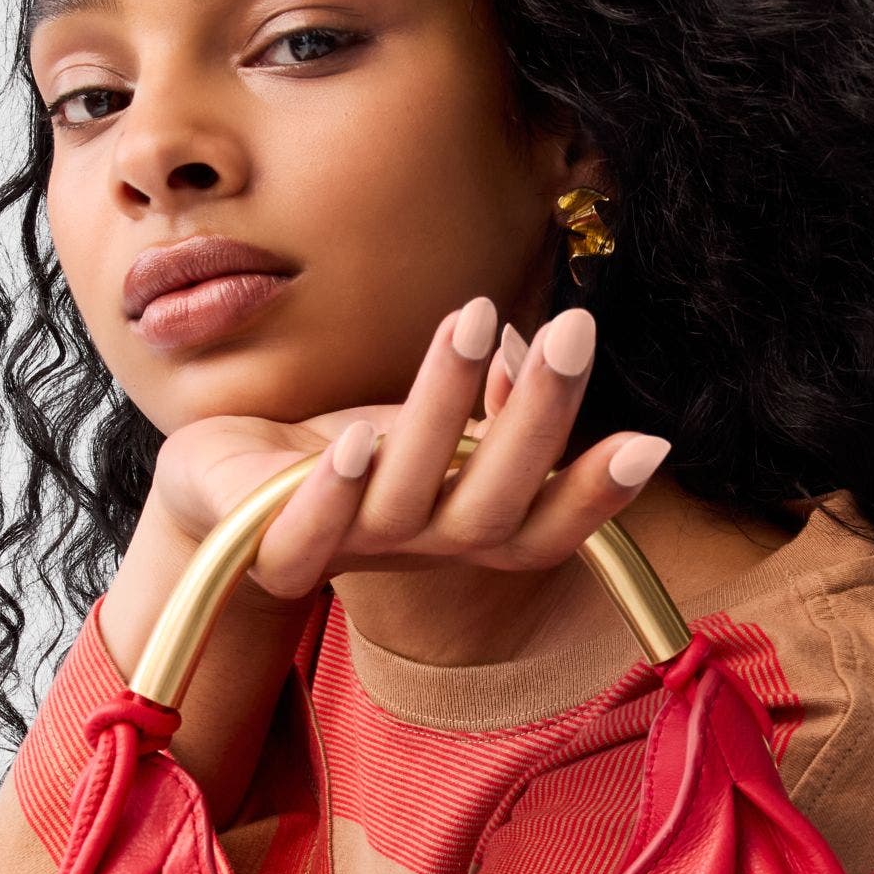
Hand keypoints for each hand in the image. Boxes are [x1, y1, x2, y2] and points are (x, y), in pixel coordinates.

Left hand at [99, 298, 671, 672]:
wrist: (223, 493)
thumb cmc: (342, 456)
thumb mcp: (427, 425)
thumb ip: (487, 404)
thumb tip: (528, 350)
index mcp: (465, 528)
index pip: (545, 529)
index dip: (596, 496)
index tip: (649, 443)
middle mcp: (418, 551)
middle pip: (493, 506)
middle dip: (539, 416)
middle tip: (573, 328)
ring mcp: (347, 553)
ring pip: (408, 496)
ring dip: (442, 407)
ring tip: (471, 320)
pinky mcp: (271, 549)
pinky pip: (308, 531)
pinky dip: (335, 491)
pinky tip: (356, 437)